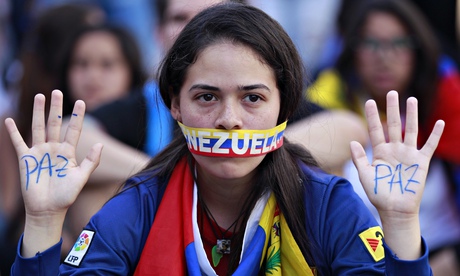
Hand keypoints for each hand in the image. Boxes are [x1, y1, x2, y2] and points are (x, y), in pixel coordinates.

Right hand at [5, 90, 101, 217]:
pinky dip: (13, 132)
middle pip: (55, 124)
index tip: (82, 101)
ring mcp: (39, 152)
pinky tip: (10, 120)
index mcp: (68, 152)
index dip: (78, 116)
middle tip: (57, 91)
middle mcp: (54, 149)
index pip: (74, 130)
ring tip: (40, 96)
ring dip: (39, 112)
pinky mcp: (26, 159)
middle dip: (56, 108)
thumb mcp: (81, 178)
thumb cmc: (66, 196)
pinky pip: (19, 142)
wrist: (48, 210)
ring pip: (38, 128)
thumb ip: (91, 161)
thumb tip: (100, 144)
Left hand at [350, 91, 443, 217]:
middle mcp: (394, 150)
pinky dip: (435, 135)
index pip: (375, 130)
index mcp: (379, 152)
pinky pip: (429, 146)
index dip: (371, 116)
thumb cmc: (378, 193)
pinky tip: (440, 123)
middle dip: (392, 109)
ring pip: (410, 130)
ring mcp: (408, 154)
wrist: (394, 209)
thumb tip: (353, 141)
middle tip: (391, 92)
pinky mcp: (421, 162)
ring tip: (411, 99)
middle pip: (393, 125)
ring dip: (411, 115)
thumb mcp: (365, 175)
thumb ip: (358, 158)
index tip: (368, 101)